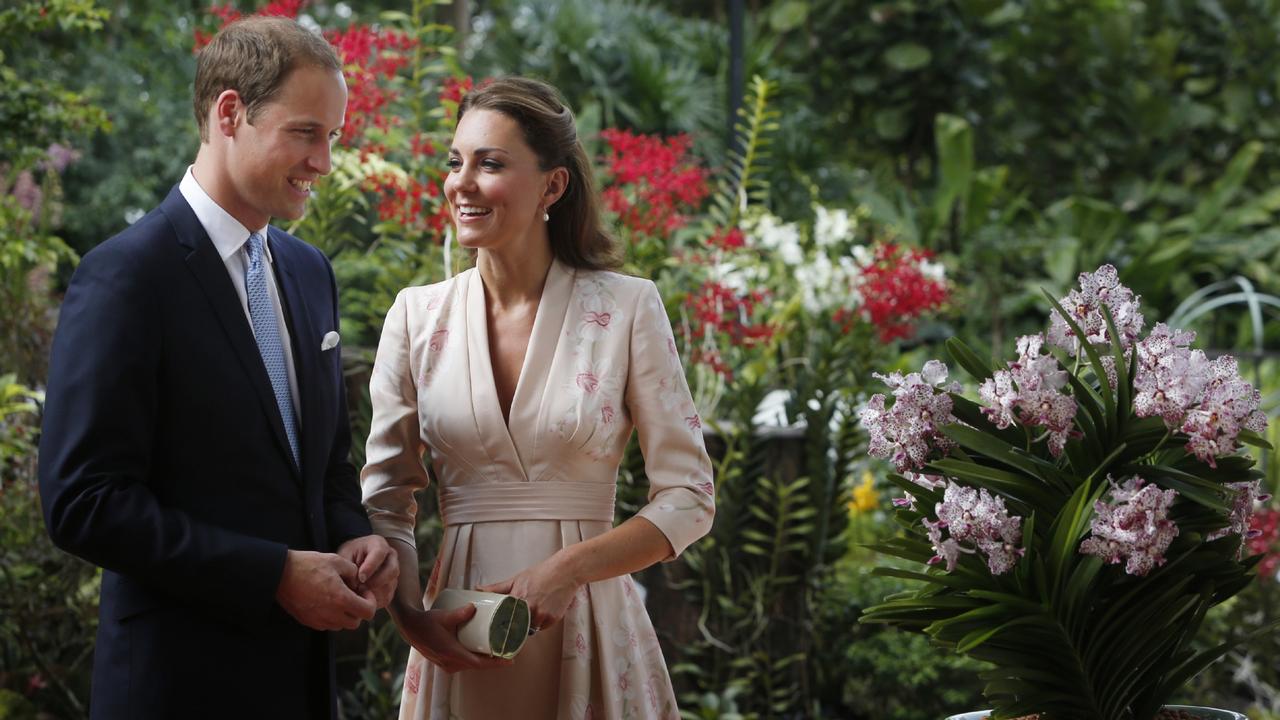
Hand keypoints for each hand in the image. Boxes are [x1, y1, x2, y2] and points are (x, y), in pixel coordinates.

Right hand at [275, 549, 376, 630]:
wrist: (281, 574)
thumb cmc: (309, 565)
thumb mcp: (336, 560)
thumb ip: (353, 571)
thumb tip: (358, 581)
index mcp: (341, 599)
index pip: (368, 612)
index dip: (370, 601)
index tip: (362, 590)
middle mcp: (331, 614)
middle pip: (356, 622)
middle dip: (358, 609)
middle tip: (352, 594)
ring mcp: (319, 620)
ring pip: (341, 625)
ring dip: (345, 614)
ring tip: (338, 597)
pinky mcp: (308, 622)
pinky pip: (327, 625)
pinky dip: (331, 617)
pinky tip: (325, 601)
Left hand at [338, 535, 398, 608]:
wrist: (353, 560)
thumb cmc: (348, 555)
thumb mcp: (344, 555)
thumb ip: (348, 567)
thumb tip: (355, 584)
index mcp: (378, 544)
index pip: (380, 553)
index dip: (371, 566)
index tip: (360, 577)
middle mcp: (390, 557)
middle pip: (392, 570)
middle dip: (376, 582)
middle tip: (360, 588)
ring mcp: (393, 572)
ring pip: (390, 585)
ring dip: (375, 593)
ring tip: (359, 595)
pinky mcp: (391, 586)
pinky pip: (387, 596)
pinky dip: (375, 601)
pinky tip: (363, 600)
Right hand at [398, 604, 512, 673]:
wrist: (410, 628)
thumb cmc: (427, 622)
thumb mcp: (444, 616)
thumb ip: (459, 613)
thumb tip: (474, 607)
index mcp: (451, 654)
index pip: (478, 663)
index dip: (496, 663)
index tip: (510, 660)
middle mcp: (449, 663)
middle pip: (477, 665)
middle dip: (493, 661)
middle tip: (508, 651)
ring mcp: (446, 665)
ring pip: (470, 665)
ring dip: (484, 660)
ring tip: (498, 650)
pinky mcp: (445, 662)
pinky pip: (464, 664)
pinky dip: (474, 659)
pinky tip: (482, 652)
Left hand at [478, 557, 577, 631]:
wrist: (565, 571)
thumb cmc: (542, 573)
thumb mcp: (517, 579)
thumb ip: (497, 588)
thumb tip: (479, 589)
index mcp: (517, 598)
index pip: (503, 621)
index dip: (499, 627)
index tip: (496, 632)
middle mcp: (529, 609)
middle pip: (515, 628)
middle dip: (514, 627)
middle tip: (513, 624)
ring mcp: (541, 615)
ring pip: (530, 630)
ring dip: (528, 625)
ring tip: (532, 612)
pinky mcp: (552, 619)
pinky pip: (542, 627)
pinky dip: (540, 622)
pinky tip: (543, 610)